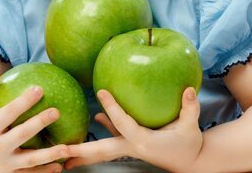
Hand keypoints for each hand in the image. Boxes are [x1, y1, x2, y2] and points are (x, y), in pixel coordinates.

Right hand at [0, 71, 68, 172]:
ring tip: (67, 148)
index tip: (39, 89)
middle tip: (56, 111)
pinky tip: (60, 166)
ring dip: (49, 155)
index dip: (24, 101)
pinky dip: (44, 172)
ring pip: (29, 160)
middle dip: (39, 123)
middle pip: (21, 134)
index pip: (8, 112)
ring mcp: (3, 164)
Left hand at [64, 88, 202, 172]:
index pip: (123, 123)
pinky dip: (103, 131)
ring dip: (83, 151)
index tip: (101, 92)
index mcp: (143, 141)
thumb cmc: (189, 143)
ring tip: (63, 150)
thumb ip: (190, 108)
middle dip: (81, 152)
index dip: (112, 108)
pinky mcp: (131, 145)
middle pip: (101, 150)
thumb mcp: (191, 126)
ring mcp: (129, 148)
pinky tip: (96, 119)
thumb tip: (189, 89)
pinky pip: (113, 139)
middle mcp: (132, 146)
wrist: (191, 162)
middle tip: (60, 151)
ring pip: (102, 149)